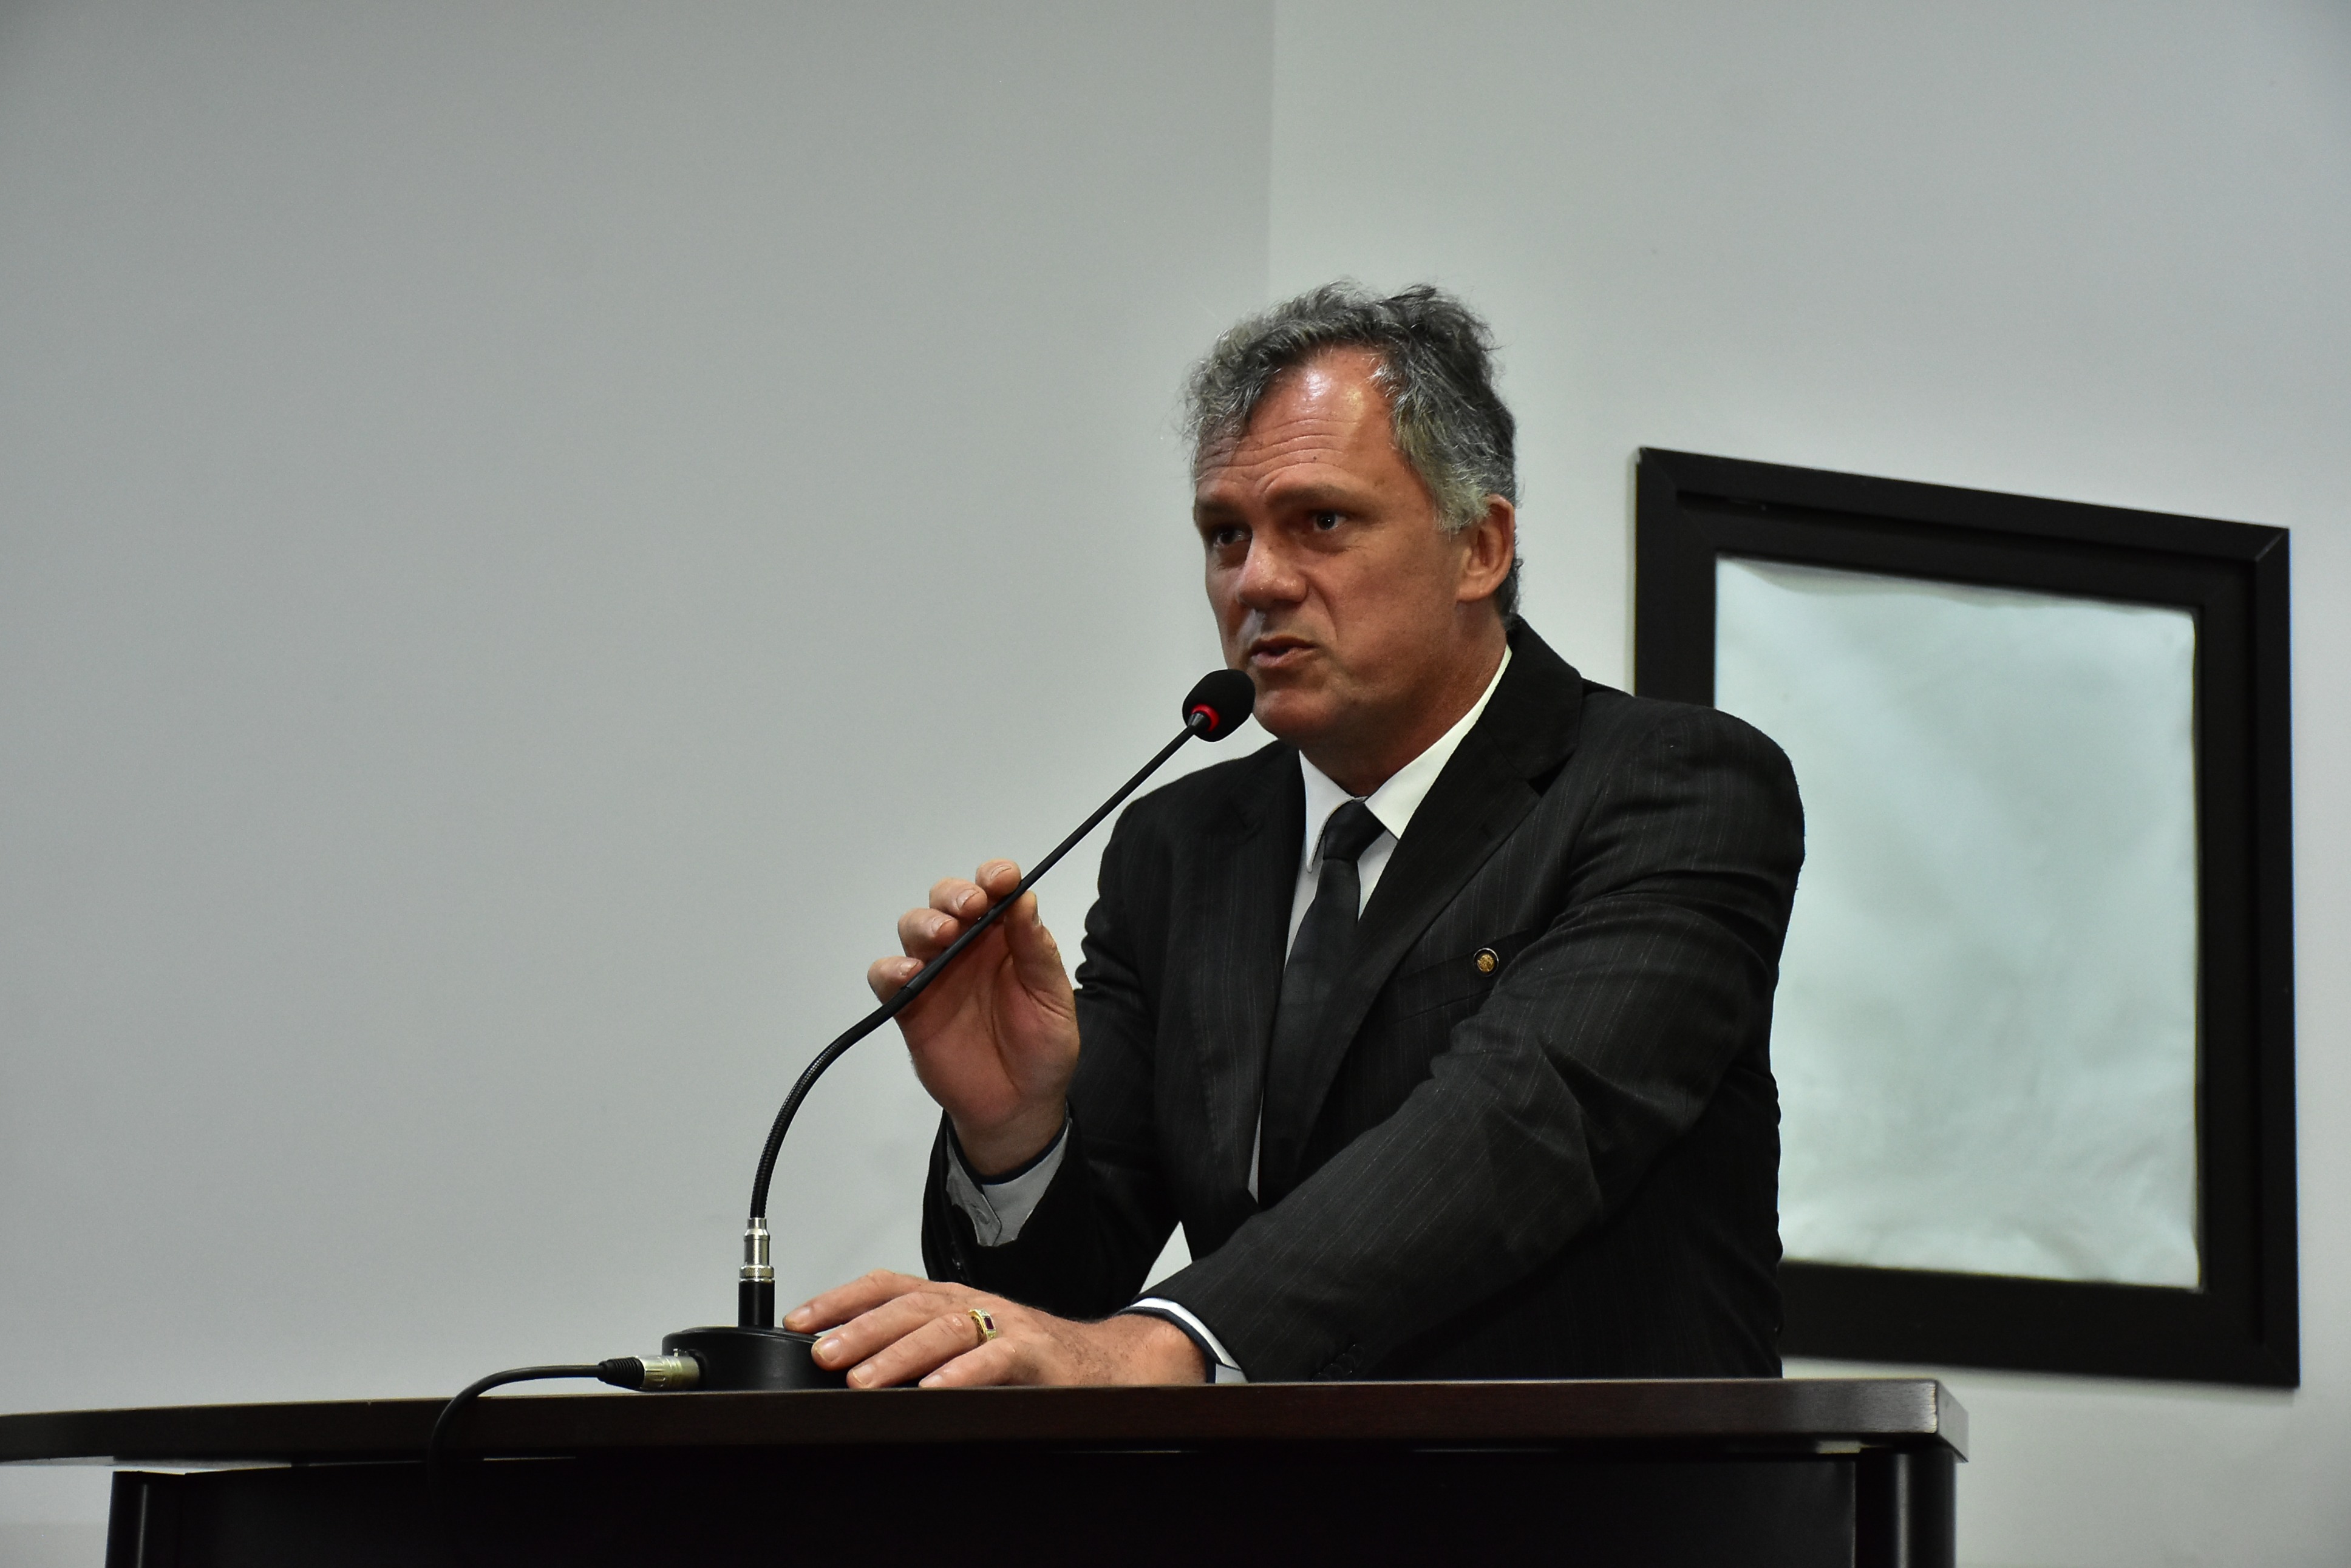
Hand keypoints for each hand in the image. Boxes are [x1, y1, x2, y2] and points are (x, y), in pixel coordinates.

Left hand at [786, 1270, 1205, 1387]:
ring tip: (863, 1379)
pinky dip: (964, 1374)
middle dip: (861, 1328)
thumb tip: (847, 1365)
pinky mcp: (1037, 1353)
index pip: (890, 1285)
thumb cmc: (1027, 1362)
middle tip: (823, 1353)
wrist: (1105, 1366)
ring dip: (900, 1354)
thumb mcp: (965, 1349)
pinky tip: (935, 1390)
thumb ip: (917, 1351)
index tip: (800, 1320)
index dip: (842, 1299)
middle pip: (910, 1305)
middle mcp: (975, 1303)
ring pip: (946, 1329)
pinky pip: (998, 1359)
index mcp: (952, 1299)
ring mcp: (1007, 1325)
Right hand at [870, 860, 1078, 1174]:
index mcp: (1006, 939)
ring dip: (924, 923)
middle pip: (947, 900)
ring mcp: (937, 974)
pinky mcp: (910, 1006)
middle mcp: (968, 948)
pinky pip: (887, 978)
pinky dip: (890, 969)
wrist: (1018, 1108)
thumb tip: (1025, 901)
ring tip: (942, 937)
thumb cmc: (1042, 1051)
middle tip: (970, 906)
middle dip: (954, 893)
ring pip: (915, 928)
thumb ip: (1037, 952)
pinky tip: (908, 974)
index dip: (994, 877)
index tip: (1001, 879)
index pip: (995, 892)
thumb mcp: (1053, 1000)